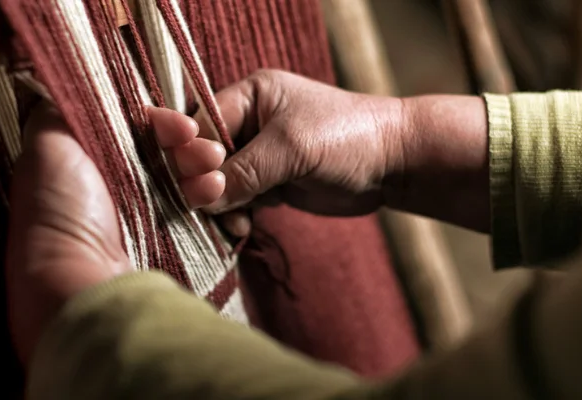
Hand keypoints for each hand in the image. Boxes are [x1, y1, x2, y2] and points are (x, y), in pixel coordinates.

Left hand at [6, 103, 224, 365]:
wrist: (80, 283)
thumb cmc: (59, 212)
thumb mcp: (47, 142)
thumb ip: (61, 108)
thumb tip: (75, 86)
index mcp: (88, 158)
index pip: (135, 127)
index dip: (162, 122)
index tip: (182, 126)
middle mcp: (114, 183)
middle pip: (163, 151)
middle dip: (191, 144)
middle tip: (208, 151)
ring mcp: (141, 214)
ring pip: (182, 176)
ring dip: (203, 167)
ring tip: (214, 172)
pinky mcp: (164, 240)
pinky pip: (191, 207)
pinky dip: (206, 194)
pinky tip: (214, 191)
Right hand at [198, 70, 403, 217]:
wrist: (392, 165)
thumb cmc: (346, 137)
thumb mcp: (291, 147)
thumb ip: (244, 170)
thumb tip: (201, 198)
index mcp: (249, 97)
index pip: (198, 124)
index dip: (189, 152)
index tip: (203, 178)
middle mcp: (248, 124)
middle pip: (200, 156)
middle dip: (203, 182)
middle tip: (216, 203)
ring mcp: (257, 157)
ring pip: (215, 185)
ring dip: (219, 206)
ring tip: (237, 220)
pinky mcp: (269, 184)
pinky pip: (235, 202)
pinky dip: (235, 216)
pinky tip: (244, 226)